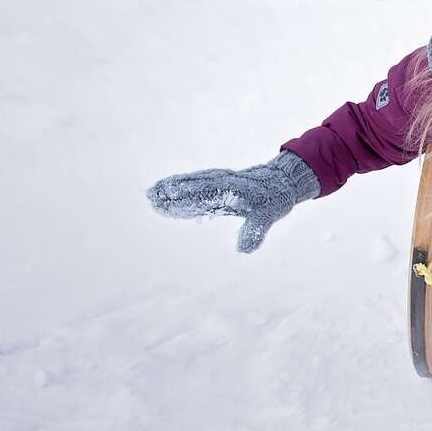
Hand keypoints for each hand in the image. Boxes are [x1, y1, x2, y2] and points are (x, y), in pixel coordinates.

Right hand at [145, 152, 319, 252]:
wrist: (282, 180)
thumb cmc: (274, 200)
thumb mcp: (267, 217)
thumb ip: (255, 232)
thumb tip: (244, 250)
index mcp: (231, 191)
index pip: (202, 196)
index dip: (184, 199)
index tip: (165, 202)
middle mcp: (222, 183)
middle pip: (192, 187)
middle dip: (171, 192)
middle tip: (149, 196)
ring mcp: (219, 182)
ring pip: (192, 183)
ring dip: (173, 187)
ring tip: (152, 193)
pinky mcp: (218, 183)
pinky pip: (197, 184)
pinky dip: (182, 187)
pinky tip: (169, 193)